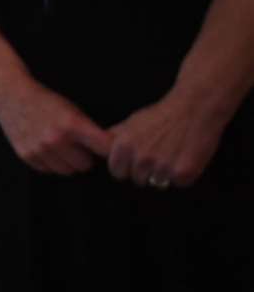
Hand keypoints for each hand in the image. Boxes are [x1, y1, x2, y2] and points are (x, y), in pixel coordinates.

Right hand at [0, 74, 112, 174]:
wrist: (10, 94)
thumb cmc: (44, 100)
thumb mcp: (71, 109)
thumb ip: (88, 130)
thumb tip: (109, 150)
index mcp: (72, 124)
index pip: (104, 149)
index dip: (109, 150)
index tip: (109, 149)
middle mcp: (56, 139)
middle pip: (86, 165)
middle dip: (84, 156)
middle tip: (77, 145)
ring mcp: (40, 149)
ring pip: (68, 171)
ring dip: (68, 162)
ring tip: (61, 147)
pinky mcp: (27, 155)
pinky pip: (49, 170)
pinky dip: (50, 162)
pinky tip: (46, 148)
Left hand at [106, 92, 228, 189]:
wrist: (194, 107)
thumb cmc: (162, 114)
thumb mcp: (132, 122)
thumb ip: (115, 138)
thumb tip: (98, 147)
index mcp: (124, 146)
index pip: (117, 172)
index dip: (126, 167)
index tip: (134, 160)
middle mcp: (141, 158)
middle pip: (138, 179)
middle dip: (146, 171)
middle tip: (159, 153)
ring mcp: (162, 167)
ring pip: (157, 183)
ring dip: (165, 173)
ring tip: (173, 153)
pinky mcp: (183, 173)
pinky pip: (179, 183)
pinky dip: (183, 174)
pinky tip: (186, 156)